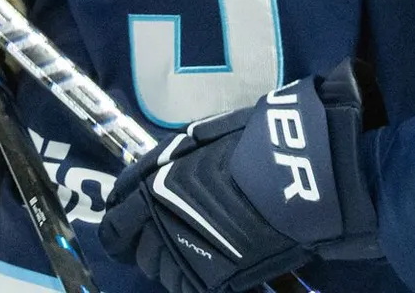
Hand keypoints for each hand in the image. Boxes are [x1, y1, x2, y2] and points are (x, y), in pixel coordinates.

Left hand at [101, 62, 380, 292]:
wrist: (300, 175)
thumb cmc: (260, 143)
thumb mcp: (211, 136)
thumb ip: (181, 156)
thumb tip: (168, 163)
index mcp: (151, 184)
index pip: (115, 220)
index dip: (121, 225)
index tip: (128, 226)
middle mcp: (156, 222)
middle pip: (137, 251)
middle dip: (151, 244)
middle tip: (179, 234)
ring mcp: (182, 254)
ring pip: (163, 272)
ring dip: (177, 261)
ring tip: (209, 247)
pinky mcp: (208, 279)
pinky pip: (190, 285)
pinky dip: (200, 277)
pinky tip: (222, 264)